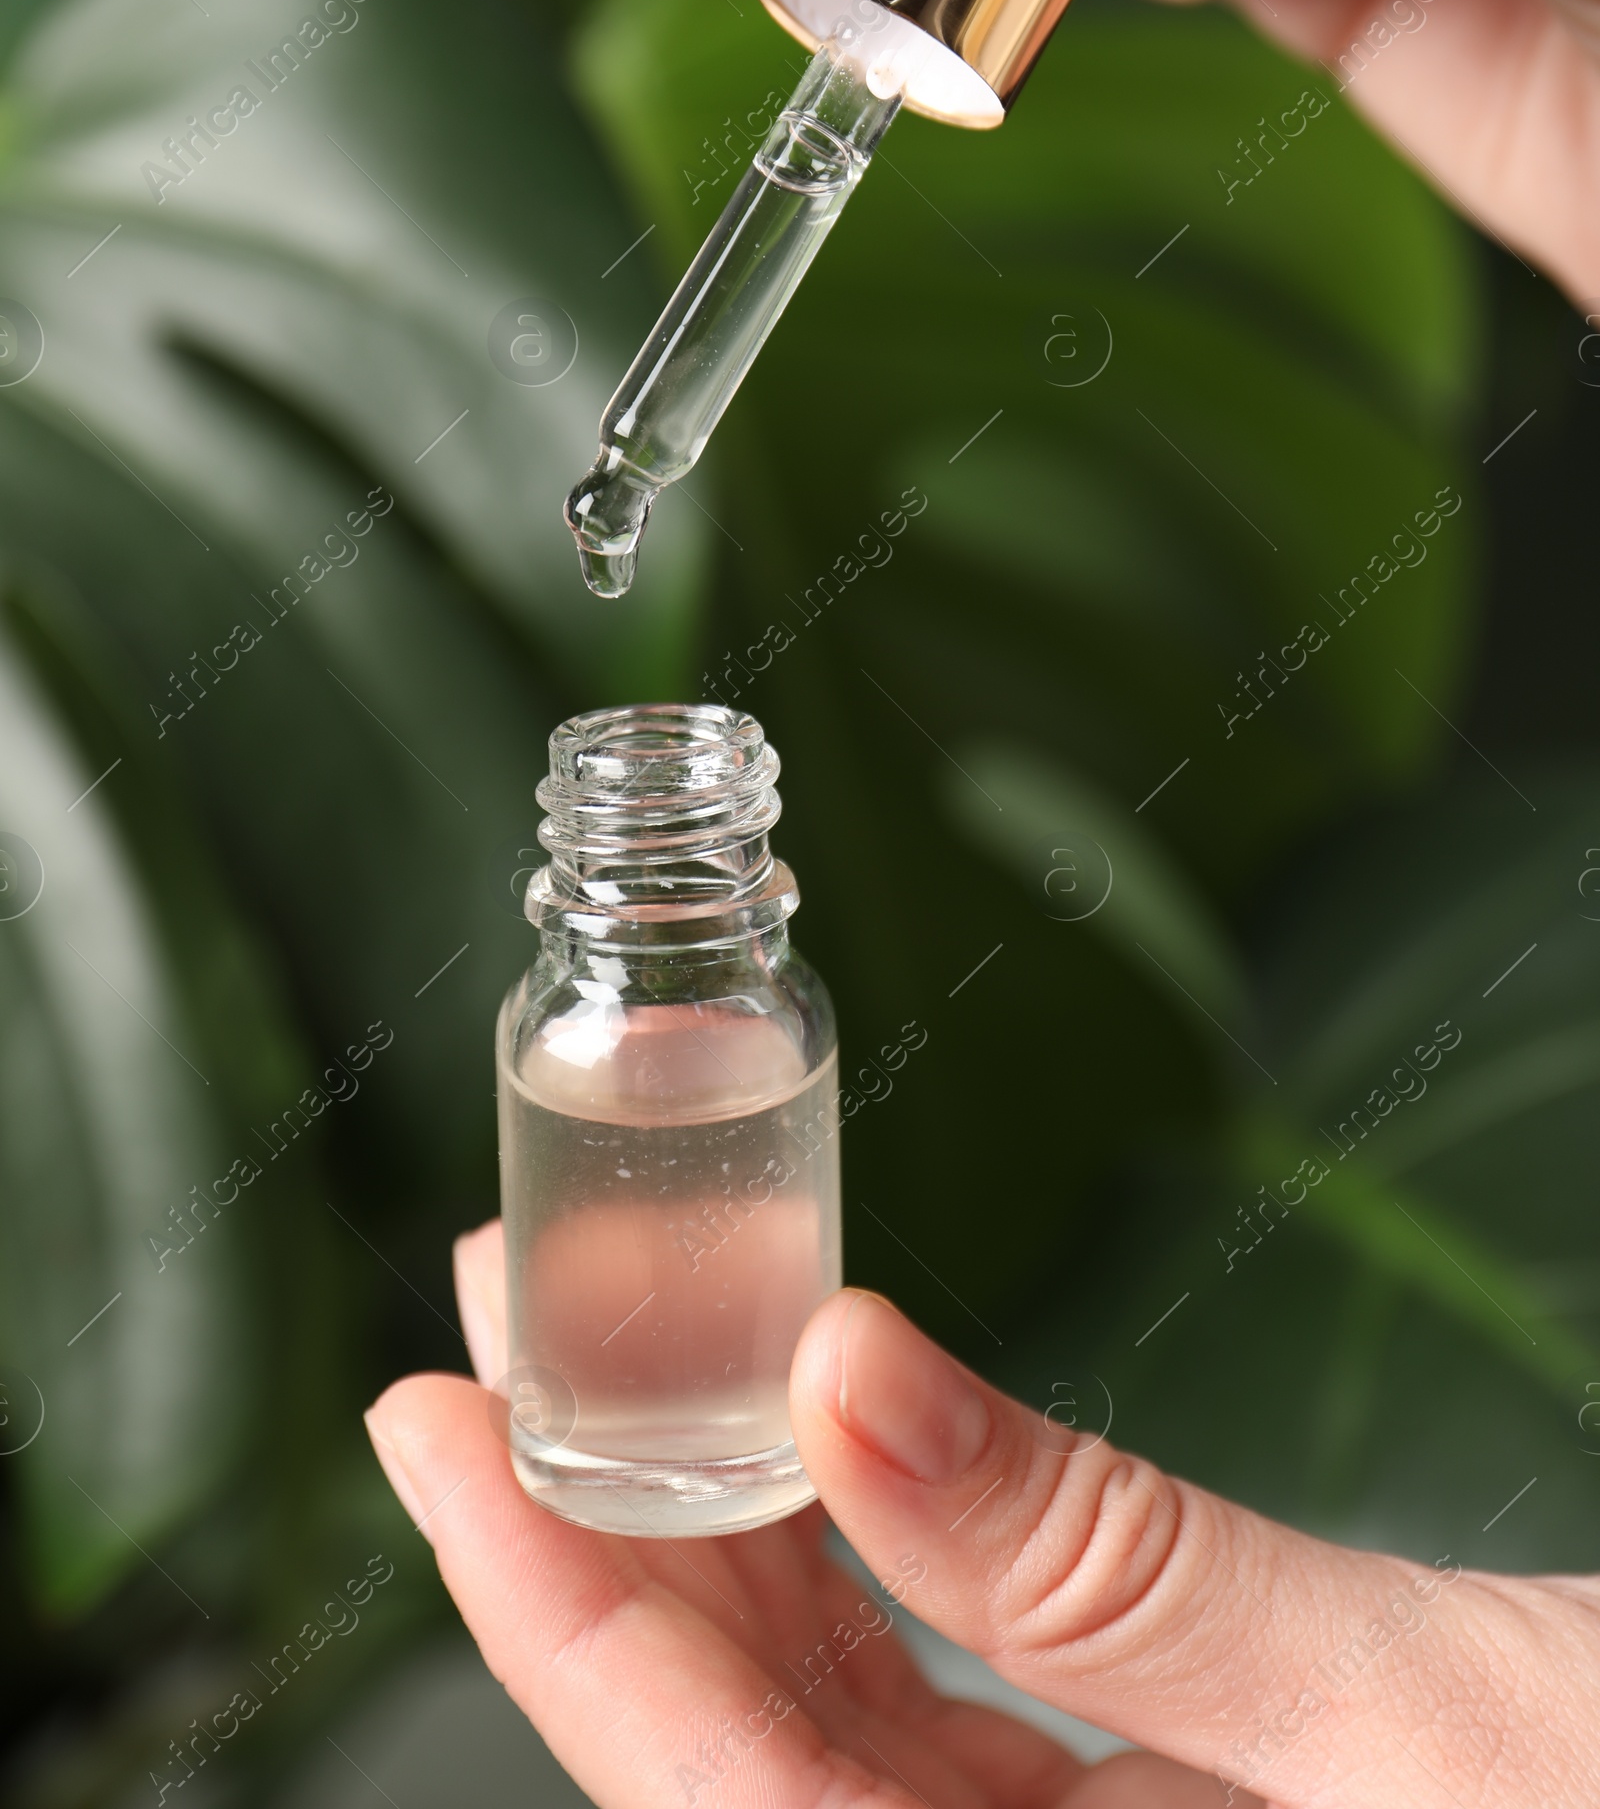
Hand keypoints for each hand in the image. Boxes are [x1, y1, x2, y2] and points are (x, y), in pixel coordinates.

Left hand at [366, 1227, 1599, 1806]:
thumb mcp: (1410, 1713)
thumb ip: (1112, 1572)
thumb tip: (848, 1381)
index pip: (729, 1804)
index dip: (557, 1613)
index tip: (433, 1426)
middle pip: (745, 1750)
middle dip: (610, 1517)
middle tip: (508, 1310)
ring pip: (833, 1715)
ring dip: (725, 1511)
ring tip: (629, 1320)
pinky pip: (951, 1693)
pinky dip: (866, 1545)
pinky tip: (809, 1421)